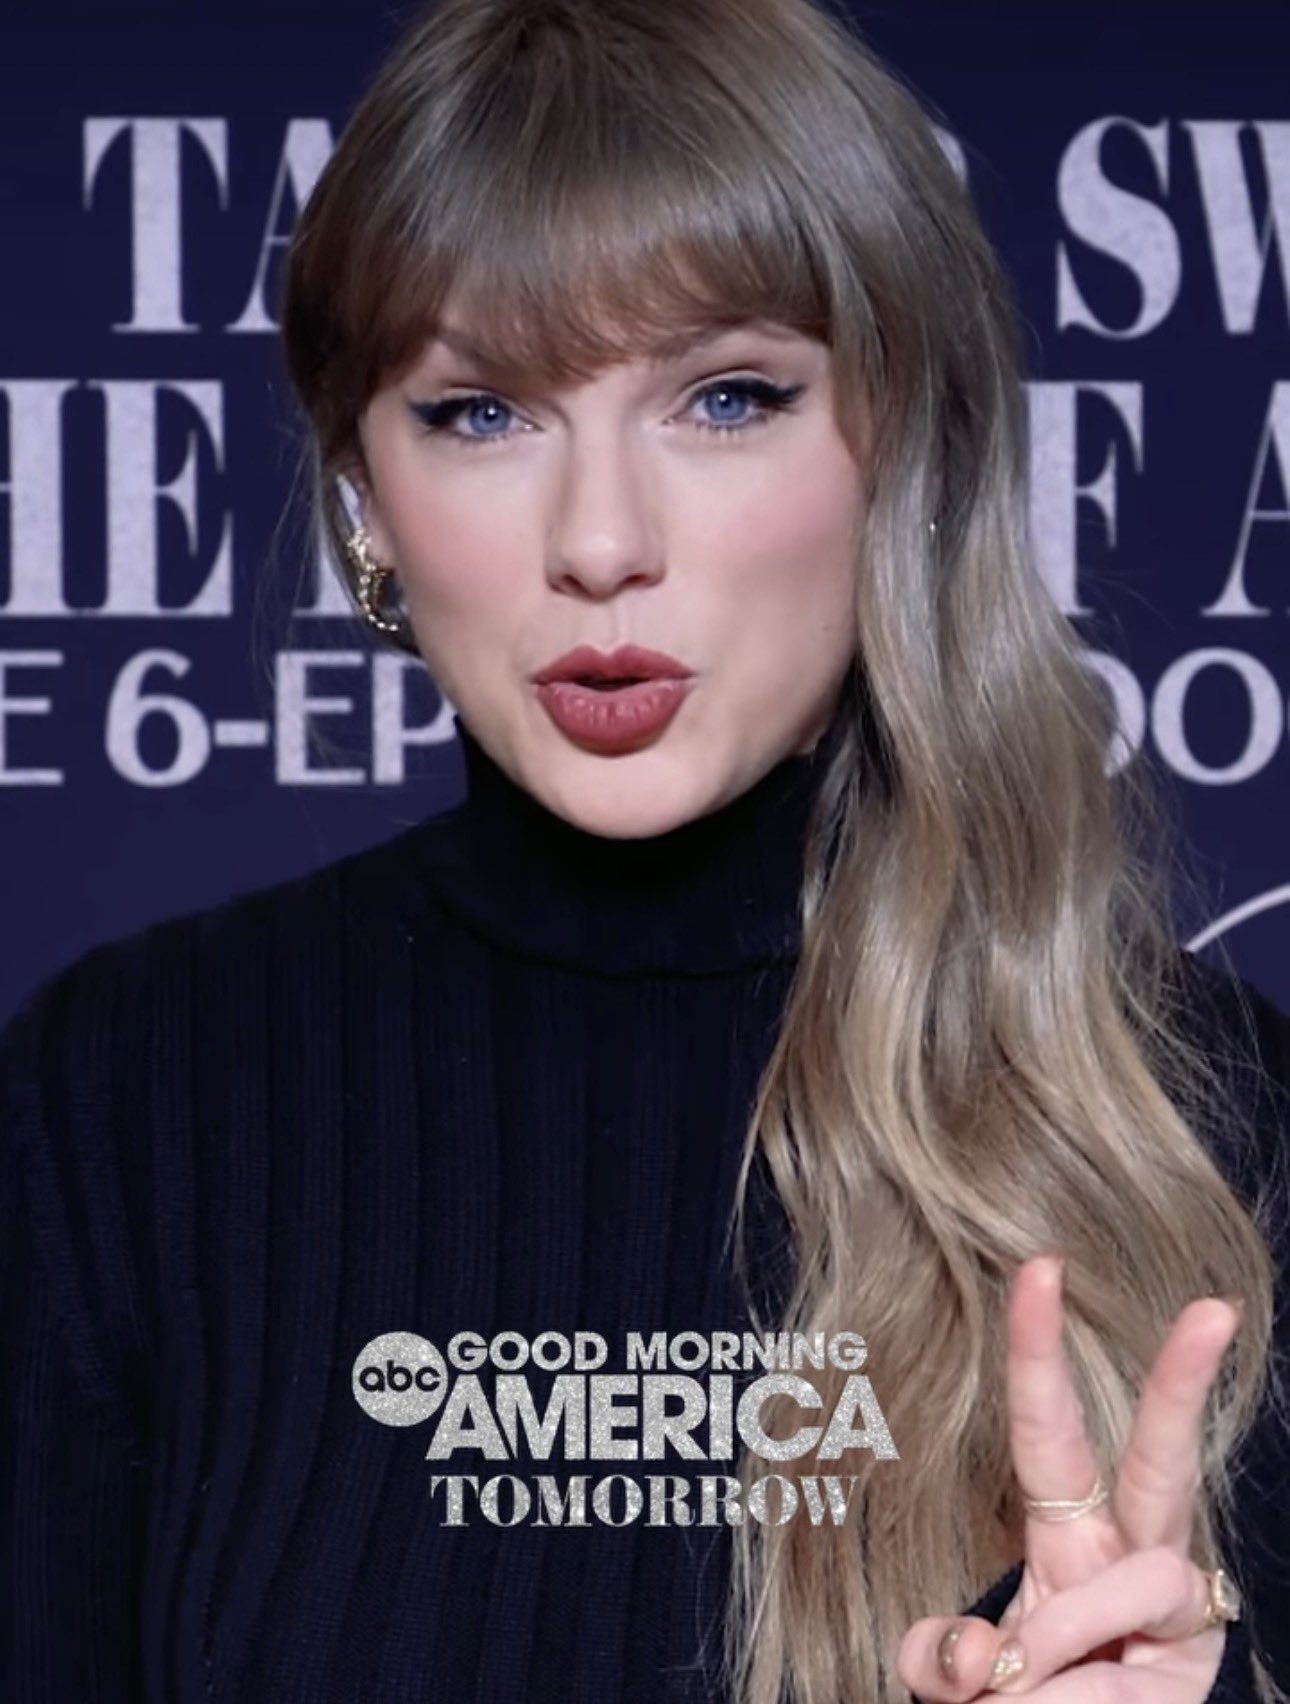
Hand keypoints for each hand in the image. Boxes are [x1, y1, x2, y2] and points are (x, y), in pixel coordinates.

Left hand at [896, 1254, 1242, 1703]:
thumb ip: (943, 1661)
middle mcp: (1133, 1557)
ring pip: (1143, 1579)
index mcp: (1070, 1535)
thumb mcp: (960, 1683)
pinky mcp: (1196, 1675)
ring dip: (1059, 1641)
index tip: (1039, 1268)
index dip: (1038, 1351)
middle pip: (1163, 1458)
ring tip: (1011, 1695)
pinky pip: (1128, 1678)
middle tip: (1213, 1309)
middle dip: (1183, 1382)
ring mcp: (1177, 1617)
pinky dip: (1071, 1703)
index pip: (1049, 1430)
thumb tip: (964, 1660)